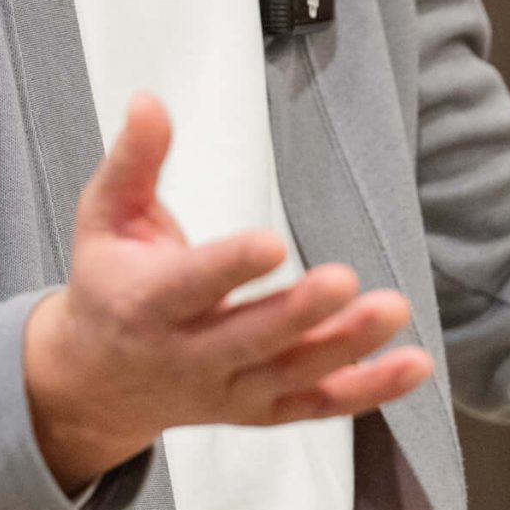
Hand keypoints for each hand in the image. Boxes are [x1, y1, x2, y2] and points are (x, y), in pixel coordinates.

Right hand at [22, 93, 432, 492]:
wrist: (97, 382)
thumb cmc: (106, 281)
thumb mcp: (103, 216)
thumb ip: (133, 160)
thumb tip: (149, 99)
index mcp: (145, 302)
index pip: (190, 286)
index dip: (229, 268)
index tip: (272, 243)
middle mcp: (186, 354)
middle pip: (250, 338)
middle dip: (299, 312)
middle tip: (345, 278)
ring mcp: (227, 389)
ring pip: (291, 374)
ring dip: (345, 346)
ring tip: (392, 309)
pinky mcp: (259, 410)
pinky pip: (318, 405)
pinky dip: (366, 390)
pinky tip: (412, 363)